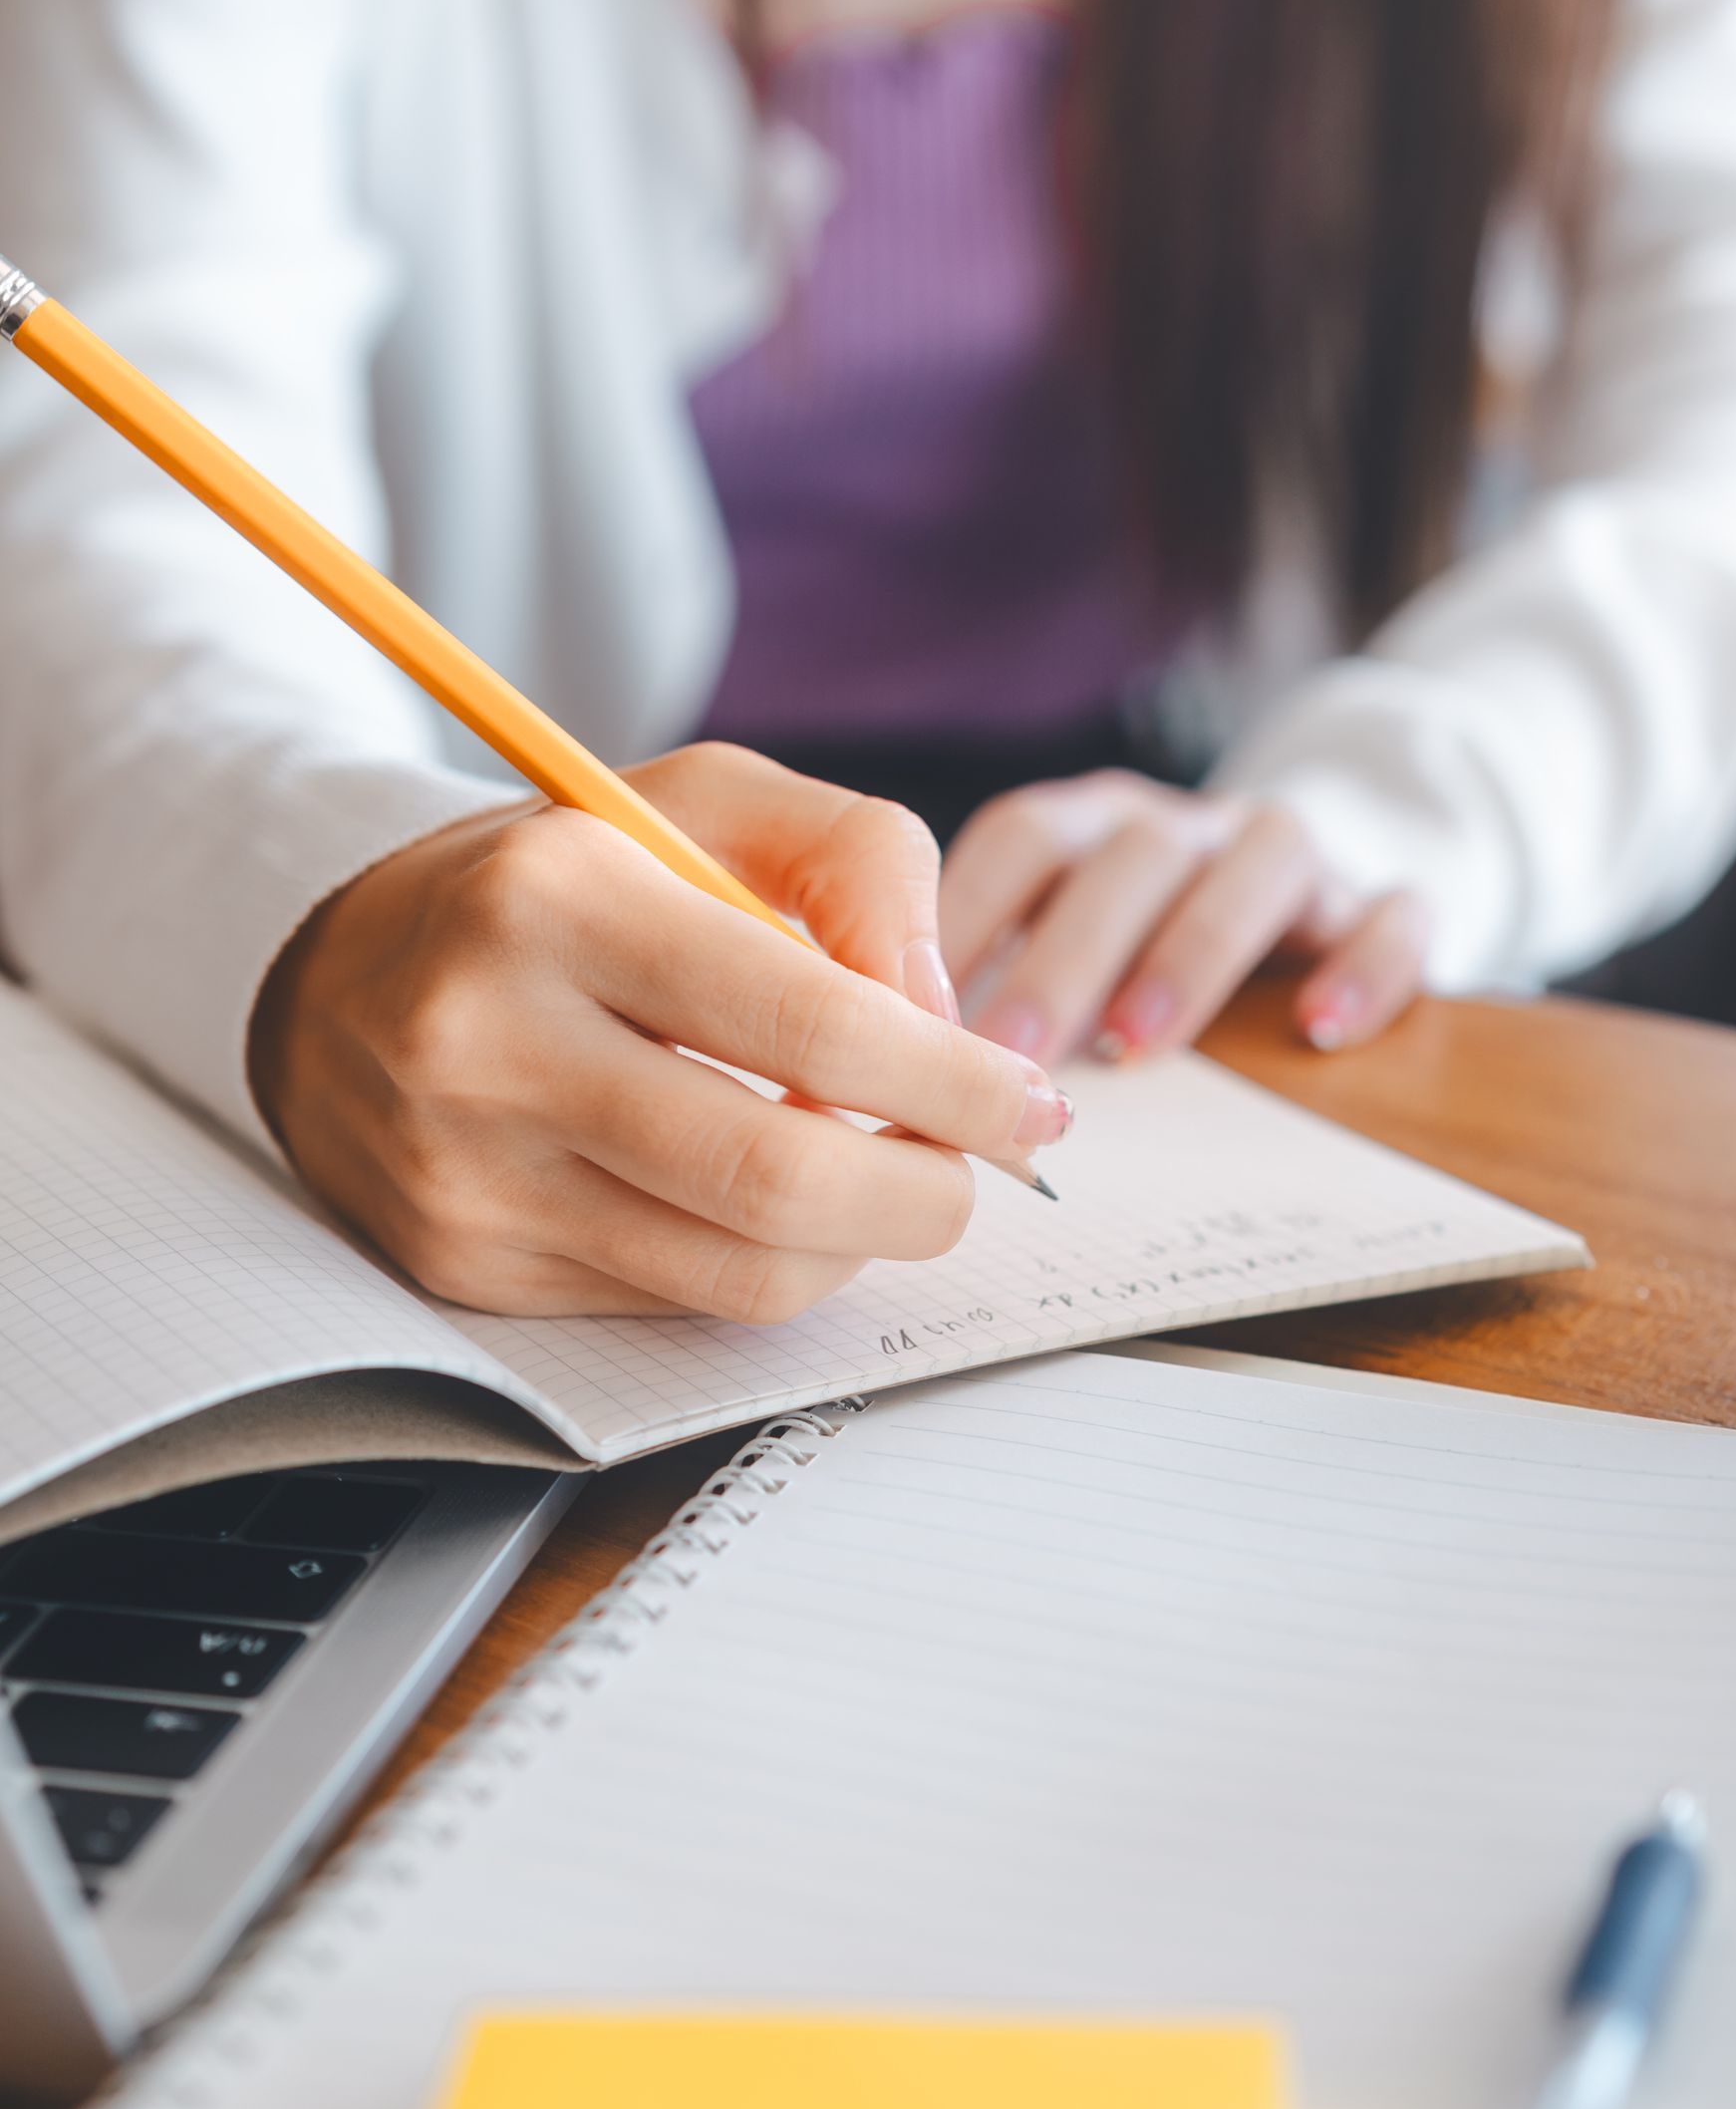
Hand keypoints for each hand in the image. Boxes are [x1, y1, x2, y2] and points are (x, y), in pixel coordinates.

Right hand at [250, 744, 1069, 1320]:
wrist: (333, 975)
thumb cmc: (556, 881)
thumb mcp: (703, 803)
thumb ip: (857, 863)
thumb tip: (947, 1015)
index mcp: (555, 898)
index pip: (809, 1026)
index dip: (953, 1084)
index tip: (1031, 1105)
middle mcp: (489, 1043)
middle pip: (779, 1179)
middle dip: (926, 1192)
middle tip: (976, 1170)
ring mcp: (467, 1173)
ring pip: (741, 1273)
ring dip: (860, 1242)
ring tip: (884, 1178)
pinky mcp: (465, 1266)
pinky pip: (675, 1304)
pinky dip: (765, 1263)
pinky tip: (767, 1201)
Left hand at [939, 770, 1428, 1065]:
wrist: (1309, 891)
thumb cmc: (1147, 943)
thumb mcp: (1066, 947)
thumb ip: (997, 989)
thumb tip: (896, 1077)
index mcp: (1095, 828)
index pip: (1024, 836)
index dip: (969, 912)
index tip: (917, 1011)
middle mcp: (1187, 827)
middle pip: (1129, 860)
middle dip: (1064, 956)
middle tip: (1010, 1055)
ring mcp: (1289, 857)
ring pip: (1257, 866)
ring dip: (1193, 952)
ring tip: (1137, 1047)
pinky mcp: (1380, 899)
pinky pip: (1392, 913)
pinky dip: (1363, 965)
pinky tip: (1319, 1030)